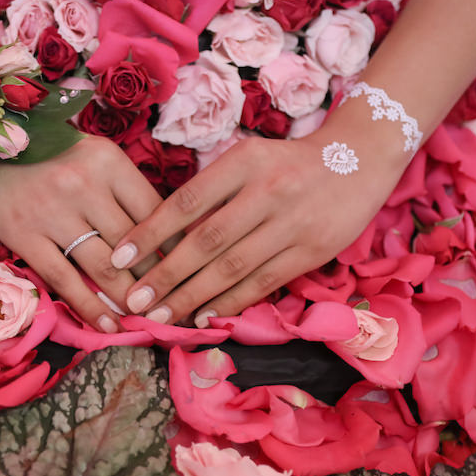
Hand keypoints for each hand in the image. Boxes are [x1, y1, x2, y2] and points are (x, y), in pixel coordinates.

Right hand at [0, 135, 164, 331]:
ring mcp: (52, 212)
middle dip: (159, 281)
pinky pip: (64, 280)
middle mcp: (83, 184)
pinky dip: (90, 308)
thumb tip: (167, 234)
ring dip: (130, 299)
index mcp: (108, 160)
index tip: (191, 271)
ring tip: (148, 321)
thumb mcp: (94, 155)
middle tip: (176, 307)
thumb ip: (126, 188)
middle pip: (133, 244)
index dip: (175, 246)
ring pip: (104, 267)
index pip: (154, 210)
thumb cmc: (50, 153)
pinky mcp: (24, 236)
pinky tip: (109, 327)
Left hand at [111, 133, 406, 327]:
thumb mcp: (246, 158)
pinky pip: (263, 281)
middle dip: (165, 275)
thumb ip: (210, 190)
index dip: (150, 232)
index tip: (119, 257)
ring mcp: (291, 223)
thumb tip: (160, 232)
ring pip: (233, 267)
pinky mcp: (311, 251)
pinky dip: (231, 301)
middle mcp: (265, 192)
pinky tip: (204, 314)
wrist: (357, 160)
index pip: (186, 202)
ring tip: (161, 316)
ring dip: (192, 296)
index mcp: (242, 163)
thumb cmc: (286, 162)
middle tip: (135, 301)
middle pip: (206, 241)